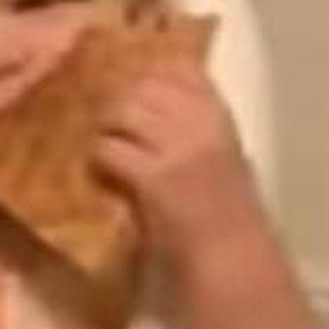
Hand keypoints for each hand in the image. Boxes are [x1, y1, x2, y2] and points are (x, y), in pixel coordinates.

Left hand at [92, 61, 261, 259]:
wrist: (231, 260)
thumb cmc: (225, 216)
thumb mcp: (218, 156)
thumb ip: (189, 126)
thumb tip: (135, 101)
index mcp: (219, 115)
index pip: (175, 69)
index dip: (143, 74)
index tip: (125, 88)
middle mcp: (202, 123)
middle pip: (140, 85)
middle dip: (114, 101)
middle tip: (99, 122)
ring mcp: (178, 148)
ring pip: (120, 112)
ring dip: (101, 130)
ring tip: (98, 149)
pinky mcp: (154, 177)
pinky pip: (108, 150)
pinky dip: (97, 162)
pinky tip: (100, 176)